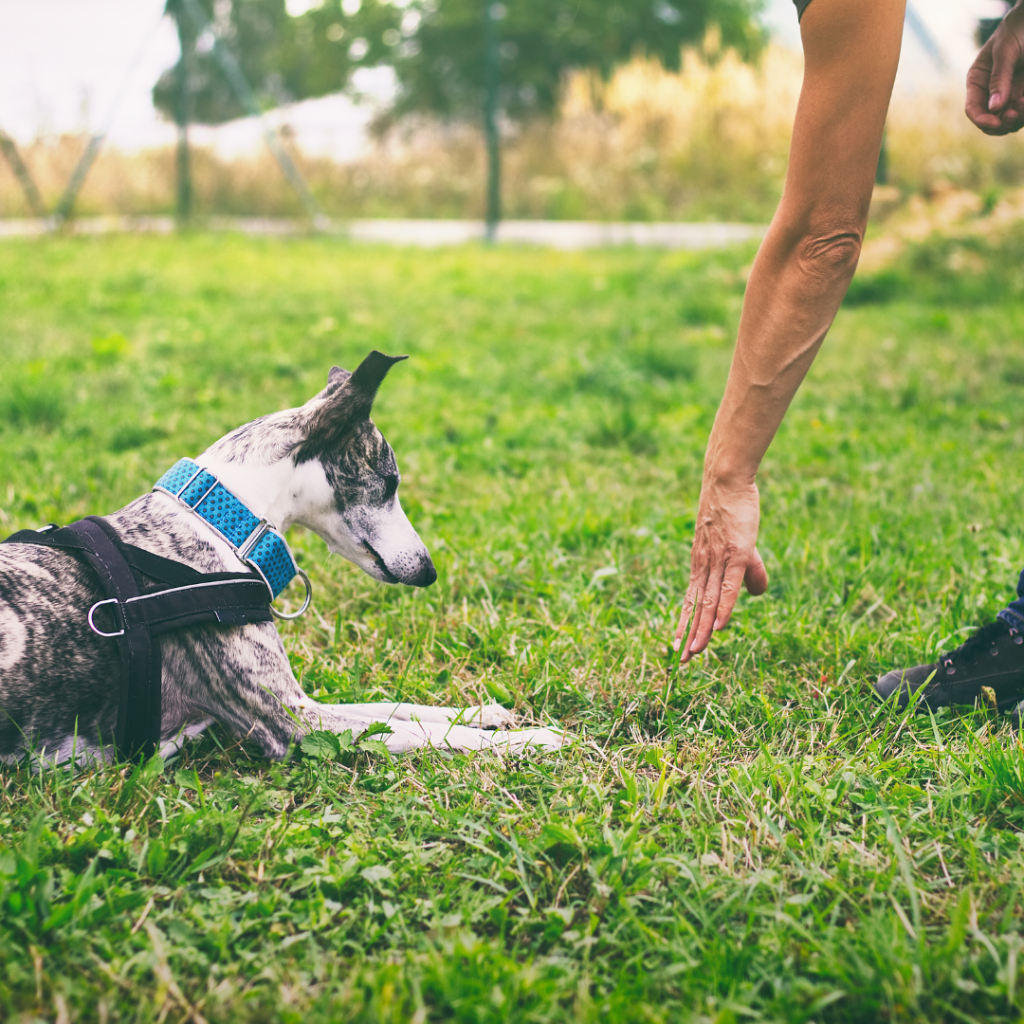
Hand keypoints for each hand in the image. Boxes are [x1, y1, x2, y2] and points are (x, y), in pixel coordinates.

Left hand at [675, 478, 767, 662]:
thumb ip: (749, 572)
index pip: (691, 601)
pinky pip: (728, 586)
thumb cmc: (733, 512)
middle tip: (680, 660)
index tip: (677, 646)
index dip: (685, 624)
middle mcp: (704, 566)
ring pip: (709, 601)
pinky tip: (720, 627)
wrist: (727, 482)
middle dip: (688, 634)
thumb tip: (756, 595)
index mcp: (701, 565)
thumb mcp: (742, 546)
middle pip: (696, 606)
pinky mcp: (735, 553)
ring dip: (702, 629)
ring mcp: (718, 560)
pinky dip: (723, 608)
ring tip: (695, 652)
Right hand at [966, 3, 1023, 135]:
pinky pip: (1021, 112)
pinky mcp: (1022, 95)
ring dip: (1015, 121)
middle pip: (989, 120)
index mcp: (977, 81)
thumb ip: (999, 78)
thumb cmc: (1017, 29)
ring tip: (1023, 105)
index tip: (996, 123)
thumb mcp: (1005, 50)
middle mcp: (990, 92)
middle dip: (1000, 124)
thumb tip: (994, 108)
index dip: (982, 120)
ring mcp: (1008, 94)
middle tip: (1014, 116)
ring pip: (1006, 121)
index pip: (972, 109)